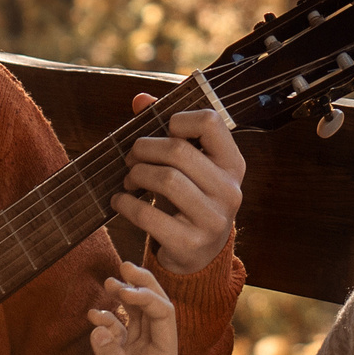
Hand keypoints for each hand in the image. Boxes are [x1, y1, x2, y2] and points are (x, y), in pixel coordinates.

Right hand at [88, 261, 178, 354]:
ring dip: (124, 296)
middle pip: (154, 306)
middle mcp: (155, 350)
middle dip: (141, 285)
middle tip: (123, 266)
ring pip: (136, 313)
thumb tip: (99, 328)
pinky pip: (116, 328)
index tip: (121, 291)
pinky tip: (92, 314)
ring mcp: (137, 352)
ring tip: (108, 281)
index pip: (163, 315)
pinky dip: (105, 317)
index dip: (145, 297)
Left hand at [112, 91, 244, 274]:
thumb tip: (140, 99)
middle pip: (178, 150)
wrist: (199, 255)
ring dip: (135, 175)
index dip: (178, 119)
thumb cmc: (189, 198)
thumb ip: (167, 130)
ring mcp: (213, 219)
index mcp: (232, 164)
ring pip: (165, 179)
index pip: (210, 121)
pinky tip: (120, 200)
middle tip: (130, 158)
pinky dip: (126, 204)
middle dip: (143, 149)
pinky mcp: (190, 243)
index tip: (163, 132)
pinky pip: (149, 215)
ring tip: (128, 180)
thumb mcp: (187, 166)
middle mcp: (230, 190)